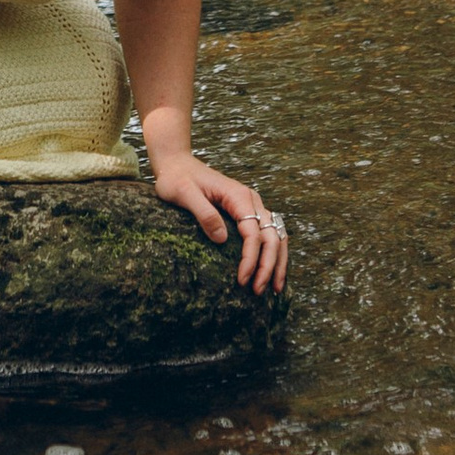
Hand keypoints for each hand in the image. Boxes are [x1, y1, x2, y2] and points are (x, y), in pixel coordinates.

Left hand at [150, 151, 288, 294]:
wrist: (177, 164)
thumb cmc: (177, 178)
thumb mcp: (183, 193)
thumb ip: (204, 214)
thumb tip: (221, 239)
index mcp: (238, 196)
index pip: (253, 233)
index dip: (251, 259)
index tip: (242, 280)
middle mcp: (251, 200)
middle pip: (272, 236)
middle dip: (268, 266)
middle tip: (258, 291)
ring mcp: (252, 206)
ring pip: (277, 235)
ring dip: (277, 262)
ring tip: (274, 288)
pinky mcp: (248, 212)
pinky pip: (269, 234)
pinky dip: (273, 253)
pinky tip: (270, 271)